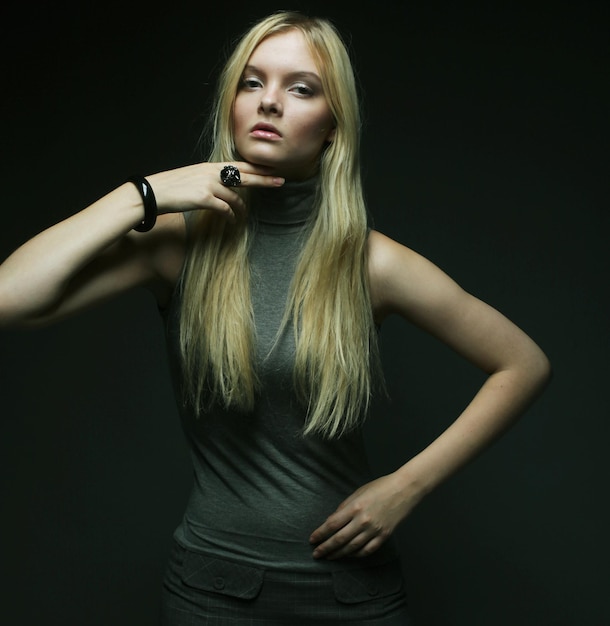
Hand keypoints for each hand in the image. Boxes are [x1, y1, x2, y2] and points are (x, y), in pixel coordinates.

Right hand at [147, 161, 283, 220]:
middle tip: (280, 182)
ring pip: (235, 198)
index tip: (271, 169)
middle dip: (264, 179)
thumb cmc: (170, 189)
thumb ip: (208, 180)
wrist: (152, 193)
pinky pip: (225, 209)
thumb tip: (221, 187)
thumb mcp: (191, 178)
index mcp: (209, 166)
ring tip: (244, 217)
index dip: (257, 168)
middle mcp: (211, 172)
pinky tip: (232, 222)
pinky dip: (231, 216)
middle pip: (245, 175)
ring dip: (242, 209)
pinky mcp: (204, 198)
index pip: (239, 165)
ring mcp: (208, 184)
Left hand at [309, 473, 418, 559]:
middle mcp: (363, 521)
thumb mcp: (358, 492)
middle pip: (339, 539)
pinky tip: (349, 555)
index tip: (312, 540)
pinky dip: (356, 555)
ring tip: (329, 557)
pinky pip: (367, 550)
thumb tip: (332, 521)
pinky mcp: (384, 536)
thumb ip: (344, 507)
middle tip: (316, 554)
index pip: (332, 525)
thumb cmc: (380, 487)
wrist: (404, 489)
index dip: (320, 534)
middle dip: (325, 548)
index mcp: (355, 507)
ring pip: (352, 548)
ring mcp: (374, 530)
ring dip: (338, 554)